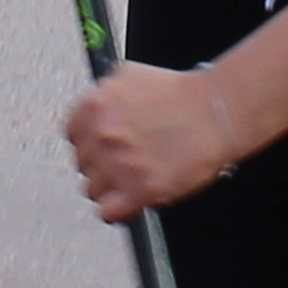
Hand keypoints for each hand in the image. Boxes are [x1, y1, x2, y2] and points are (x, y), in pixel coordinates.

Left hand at [61, 63, 247, 220]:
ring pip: (92, 189)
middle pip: (82, 163)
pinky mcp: (140, 190)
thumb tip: (93, 108)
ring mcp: (118, 165)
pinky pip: (108, 212)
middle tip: (124, 161)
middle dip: (101, 163)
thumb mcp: (130, 75)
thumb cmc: (181, 94)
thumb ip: (104, 93)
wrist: (216, 111)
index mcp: (94, 106)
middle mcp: (101, 136)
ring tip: (131, 179)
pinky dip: (117, 210)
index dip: (88, 142)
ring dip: (110, 187)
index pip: (71, 135)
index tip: (100, 146)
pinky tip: (129, 201)